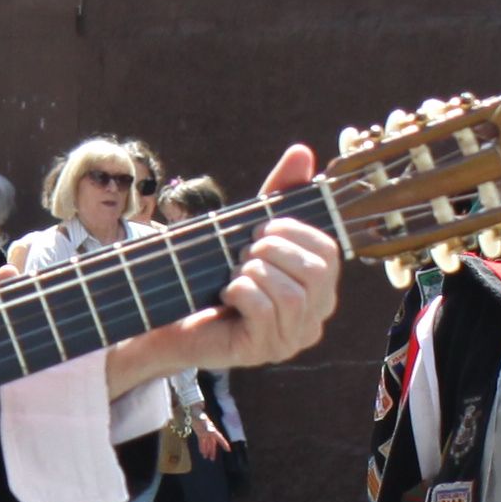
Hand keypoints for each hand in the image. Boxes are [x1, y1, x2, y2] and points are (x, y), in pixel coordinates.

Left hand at [103, 146, 337, 391]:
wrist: (171, 319)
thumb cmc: (215, 275)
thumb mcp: (248, 231)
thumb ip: (278, 193)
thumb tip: (303, 151)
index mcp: (319, 288)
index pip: (329, 251)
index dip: (293, 231)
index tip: (258, 230)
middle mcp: (314, 317)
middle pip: (316, 273)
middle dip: (272, 251)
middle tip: (241, 253)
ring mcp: (291, 339)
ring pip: (291, 294)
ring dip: (254, 272)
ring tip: (233, 273)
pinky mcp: (263, 351)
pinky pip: (265, 311)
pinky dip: (240, 291)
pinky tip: (225, 293)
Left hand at [190, 417, 225, 462]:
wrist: (193, 412)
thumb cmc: (200, 417)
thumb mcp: (204, 423)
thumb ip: (208, 427)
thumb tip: (212, 430)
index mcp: (213, 430)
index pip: (220, 438)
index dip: (224, 444)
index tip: (228, 450)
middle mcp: (210, 432)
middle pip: (213, 444)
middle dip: (213, 451)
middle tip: (213, 459)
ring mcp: (205, 433)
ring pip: (207, 444)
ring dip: (207, 450)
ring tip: (207, 458)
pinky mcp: (200, 433)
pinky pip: (202, 442)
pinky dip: (202, 447)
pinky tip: (202, 452)